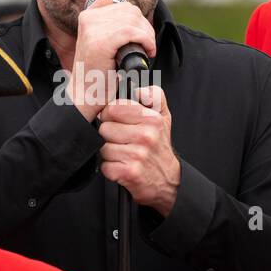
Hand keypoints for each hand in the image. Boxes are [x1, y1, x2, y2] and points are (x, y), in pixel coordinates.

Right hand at [68, 0, 155, 121]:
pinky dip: (146, 41)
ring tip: (147, 50)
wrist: (85, 96)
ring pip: (133, 19)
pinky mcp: (101, 42)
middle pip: (130, 10)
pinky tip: (147, 52)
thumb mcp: (99, 41)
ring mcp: (93, 29)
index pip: (121, 5)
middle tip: (147, 46)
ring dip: (147, 35)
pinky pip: (132, 32)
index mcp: (87, 16)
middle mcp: (88, 19)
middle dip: (145, 28)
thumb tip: (124, 6)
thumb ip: (108, 23)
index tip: (140, 37)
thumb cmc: (97, 73)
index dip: (136, 20)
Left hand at [98, 86, 180, 215]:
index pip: (114, 108)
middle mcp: (146, 136)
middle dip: (109, 136)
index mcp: (152, 119)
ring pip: (103, 147)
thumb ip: (154, 96)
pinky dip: (110, 169)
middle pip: (105, 128)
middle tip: (122, 141)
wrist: (167, 181)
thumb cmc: (159, 148)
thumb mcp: (163, 117)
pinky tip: (122, 166)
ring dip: (109, 153)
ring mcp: (138, 155)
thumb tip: (140, 89)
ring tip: (123, 154)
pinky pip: (105, 166)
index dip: (111, 115)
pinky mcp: (129, 172)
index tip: (118, 122)